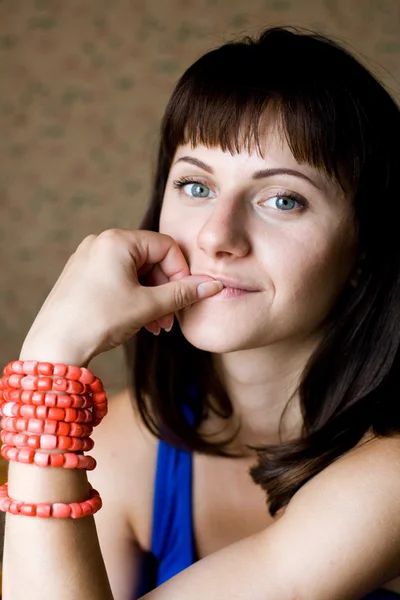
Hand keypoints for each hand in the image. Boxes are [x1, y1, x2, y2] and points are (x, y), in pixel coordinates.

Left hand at [20, 229, 221, 365]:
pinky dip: (133, 297)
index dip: (182, 273)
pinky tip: (139, 322)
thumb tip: (213, 285)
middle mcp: (101, 242)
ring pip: (135, 272)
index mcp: (117, 240)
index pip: (166, 247)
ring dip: (151, 298)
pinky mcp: (82, 275)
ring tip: (156, 326)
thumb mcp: (148, 306)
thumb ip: (183, 293)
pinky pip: (117, 279)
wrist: (55, 346)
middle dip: (165, 290)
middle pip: (150, 259)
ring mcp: (89, 258)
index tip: (186, 298)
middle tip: (170, 319)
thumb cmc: (99, 320)